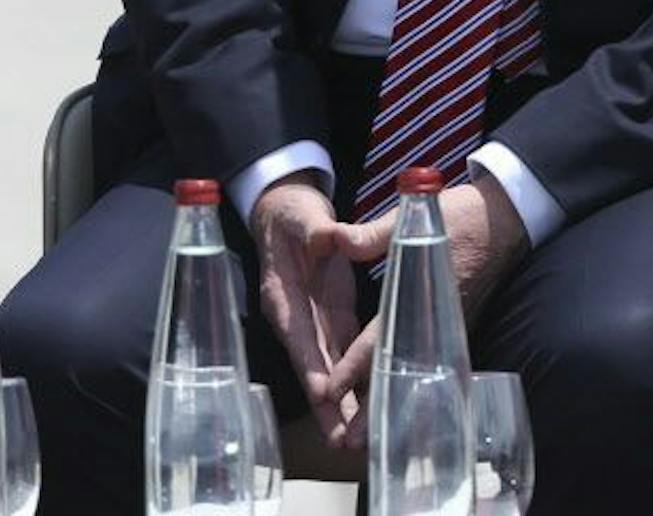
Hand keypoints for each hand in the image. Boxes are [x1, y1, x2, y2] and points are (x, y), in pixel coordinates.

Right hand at [250, 176, 359, 446]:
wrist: (288, 211)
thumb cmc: (293, 214)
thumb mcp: (303, 217)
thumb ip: (315, 229)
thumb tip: (328, 236)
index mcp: (284, 298)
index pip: (299, 338)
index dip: (312, 366)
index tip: (324, 396)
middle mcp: (297, 318)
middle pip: (313, 367)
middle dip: (327, 405)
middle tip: (342, 441)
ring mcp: (315, 320)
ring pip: (330, 368)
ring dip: (342, 402)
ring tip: (355, 437)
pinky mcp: (333, 316)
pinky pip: (344, 352)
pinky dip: (355, 379)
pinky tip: (368, 403)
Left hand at [319, 181, 530, 446]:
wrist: (510, 218)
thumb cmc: (465, 216)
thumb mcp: (418, 217)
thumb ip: (373, 234)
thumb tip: (336, 238)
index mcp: (423, 295)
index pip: (382, 337)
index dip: (355, 364)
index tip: (331, 390)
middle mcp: (436, 321)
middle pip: (399, 371)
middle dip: (373, 407)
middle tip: (350, 441)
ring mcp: (447, 327)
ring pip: (412, 373)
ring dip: (387, 404)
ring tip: (364, 437)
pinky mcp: (452, 325)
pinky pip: (425, 364)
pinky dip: (406, 388)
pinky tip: (395, 405)